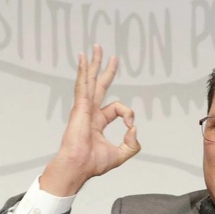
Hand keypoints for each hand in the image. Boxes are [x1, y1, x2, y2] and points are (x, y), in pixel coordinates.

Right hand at [39, 44, 140, 196]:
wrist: (79, 166)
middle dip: (105, 70)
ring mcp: (83, 108)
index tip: (130, 127)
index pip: (118, 109)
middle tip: (110, 55)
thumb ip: (132, 144)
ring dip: (94, 63)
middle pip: (99, 85)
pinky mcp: (80, 107)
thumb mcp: (121, 154)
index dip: (128, 115)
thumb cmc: (93, 164)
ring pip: (90, 80)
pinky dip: (83, 70)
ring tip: (97, 47)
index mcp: (97, 121)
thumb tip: (135, 128)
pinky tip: (83, 58)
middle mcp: (90, 112)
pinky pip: (82, 84)